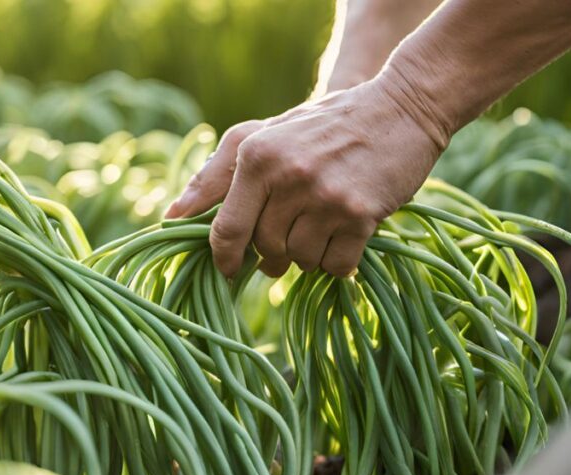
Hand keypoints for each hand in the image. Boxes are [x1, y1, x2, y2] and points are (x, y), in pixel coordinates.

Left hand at [165, 76, 448, 277]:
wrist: (400, 108)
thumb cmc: (320, 127)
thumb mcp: (261, 137)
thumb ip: (214, 175)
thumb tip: (170, 216)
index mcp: (256, 155)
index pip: (225, 228)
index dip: (223, 258)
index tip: (228, 269)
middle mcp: (287, 176)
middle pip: (264, 249)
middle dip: (272, 255)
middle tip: (288, 240)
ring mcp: (326, 197)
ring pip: (300, 260)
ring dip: (307, 255)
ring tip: (320, 226)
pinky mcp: (361, 215)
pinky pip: (335, 266)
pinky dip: (338, 262)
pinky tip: (346, 235)